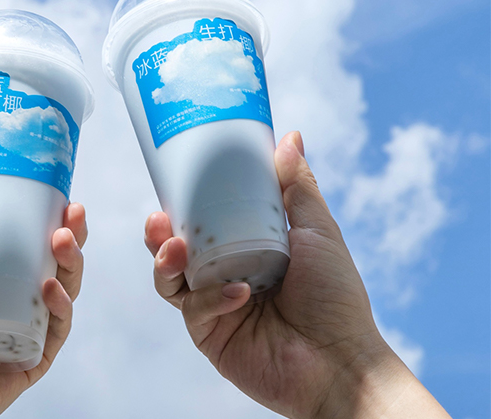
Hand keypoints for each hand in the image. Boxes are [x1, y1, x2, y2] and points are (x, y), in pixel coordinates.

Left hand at [0, 162, 86, 418]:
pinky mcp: (38, 354)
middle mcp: (19, 296)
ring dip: (72, 261)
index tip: (58, 189)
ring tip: (62, 240)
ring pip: (68, 287)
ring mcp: (31, 326)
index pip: (33, 238)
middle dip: (73, 232)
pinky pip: (60, 326)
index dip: (51, 213)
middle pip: (59, 259)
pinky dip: (61, 305)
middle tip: (72, 211)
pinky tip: (49, 289)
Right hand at [144, 131, 449, 417]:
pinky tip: (239, 292)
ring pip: (171, 280)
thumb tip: (291, 136)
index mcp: (245, 250)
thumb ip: (298, 187)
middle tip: (158, 217)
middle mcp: (224, 276)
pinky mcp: (210, 334)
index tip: (171, 181)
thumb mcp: (317, 232)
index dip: (183, 204)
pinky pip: (195, 309)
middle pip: (176, 250)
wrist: (341, 362)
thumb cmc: (336, 297)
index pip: (203, 222)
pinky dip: (214, 297)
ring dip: (165, 261)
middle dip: (160, 234)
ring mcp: (214, 306)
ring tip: (173, 247)